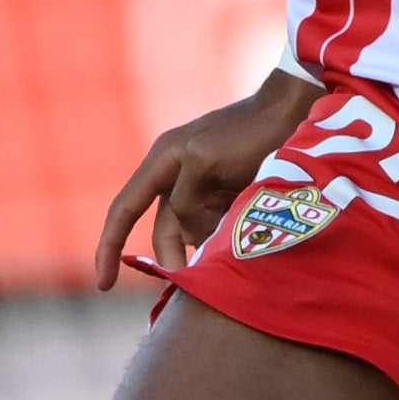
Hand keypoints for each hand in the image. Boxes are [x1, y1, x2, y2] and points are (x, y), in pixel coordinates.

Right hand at [90, 68, 318, 288]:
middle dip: (176, 257)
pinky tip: (249, 234)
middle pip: (166, 230)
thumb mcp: (205, 161)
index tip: (103, 286)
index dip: (109, 247)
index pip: (124, 209)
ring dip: (209, 246)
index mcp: (162, 161)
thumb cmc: (249, 132)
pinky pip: (218, 229)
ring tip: (236, 238)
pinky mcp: (229, 196)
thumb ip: (185, 199)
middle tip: (194, 283)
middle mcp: (177, 176)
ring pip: (194, 233)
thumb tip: (185, 233)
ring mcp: (204, 187)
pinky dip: (226, 238)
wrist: (295, 113)